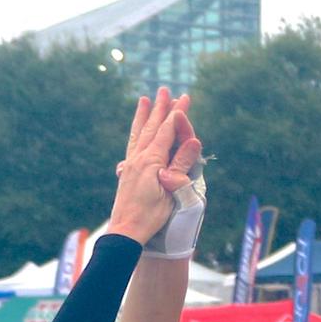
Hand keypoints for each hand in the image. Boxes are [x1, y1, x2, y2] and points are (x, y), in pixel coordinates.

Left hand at [104, 90, 201, 244]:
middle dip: (160, 108)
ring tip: (144, 100)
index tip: (184, 98)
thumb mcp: (171, 191)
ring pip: (139, 133)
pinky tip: (136, 132)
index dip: (177, 114)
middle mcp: (139, 158)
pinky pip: (132, 144)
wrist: (126, 231)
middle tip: (165, 90)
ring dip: (143, 116)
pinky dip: (135, 133)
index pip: (167, 131)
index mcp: (152, 161)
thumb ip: (181, 165)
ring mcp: (130, 163)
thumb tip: (195, 141)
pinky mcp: (126, 171)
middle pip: (152, 127)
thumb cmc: (151, 216)